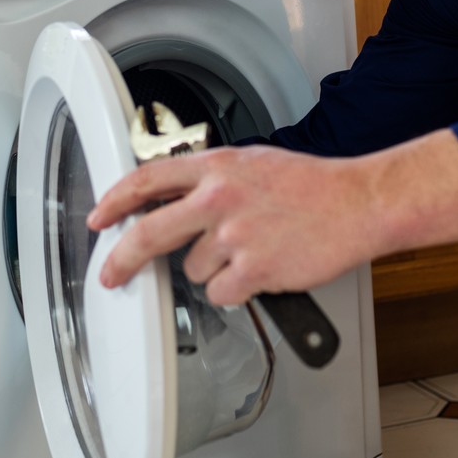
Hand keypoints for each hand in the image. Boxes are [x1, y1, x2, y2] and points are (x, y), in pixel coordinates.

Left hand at [88, 145, 378, 306]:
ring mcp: (234, 235)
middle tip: (111, 274)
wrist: (358, 204)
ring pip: (193, 270)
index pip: (146, 180)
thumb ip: (211, 180)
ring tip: (252, 251)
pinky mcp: (253, 269)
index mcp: (216, 167)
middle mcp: (218, 198)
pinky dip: (236, 290)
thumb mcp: (253, 164)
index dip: (114, 201)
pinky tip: (262, 270)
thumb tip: (174, 202)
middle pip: (148, 234)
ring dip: (214, 270)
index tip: (99, 217)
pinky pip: (221, 293)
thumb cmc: (313, 186)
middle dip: (122, 260)